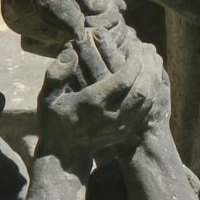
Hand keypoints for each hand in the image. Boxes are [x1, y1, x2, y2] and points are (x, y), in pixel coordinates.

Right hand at [37, 26, 168, 162]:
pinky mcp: (127, 130)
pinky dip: (153, 90)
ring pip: (148, 99)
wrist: (65, 155)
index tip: (135, 44)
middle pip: (141, 88)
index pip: (124, 80)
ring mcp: (122, 125)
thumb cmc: (54, 122)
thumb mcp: (46, 99)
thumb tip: (70, 52)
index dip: (133, 60)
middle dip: (148, 65)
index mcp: (94, 104)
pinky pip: (147, 108)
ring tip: (153, 58)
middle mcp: (112, 115)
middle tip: (148, 47)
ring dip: (154, 76)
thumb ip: (55, 75)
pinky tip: (151, 76)